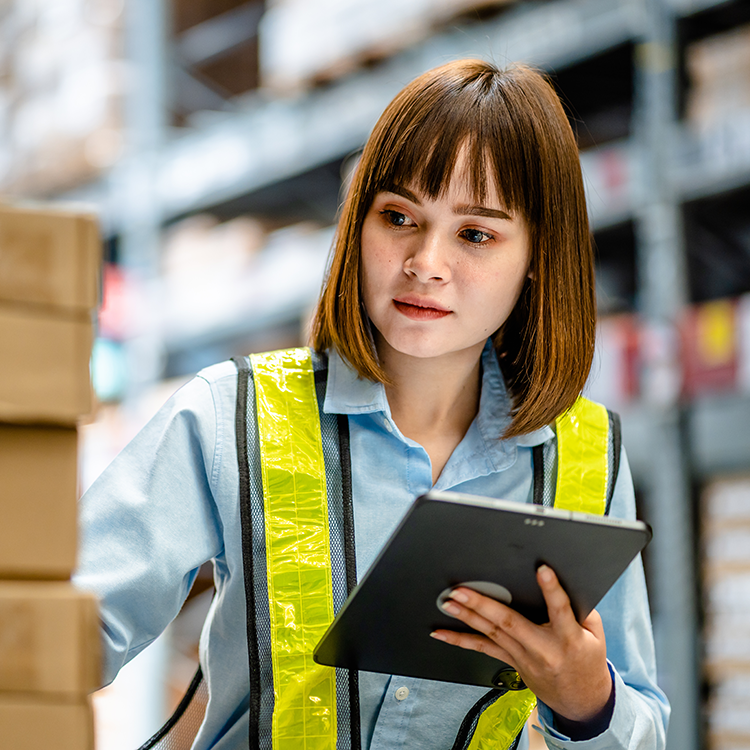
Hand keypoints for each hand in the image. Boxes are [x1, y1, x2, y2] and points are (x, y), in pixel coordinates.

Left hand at [430, 565, 612, 722]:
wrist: (581, 701)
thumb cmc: (587, 660)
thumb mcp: (595, 634)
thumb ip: (581, 608)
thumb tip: (564, 579)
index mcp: (568, 638)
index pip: (560, 610)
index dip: (551, 590)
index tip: (542, 570)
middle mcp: (542, 648)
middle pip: (510, 623)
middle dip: (483, 604)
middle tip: (462, 590)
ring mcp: (523, 657)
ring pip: (491, 634)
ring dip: (467, 617)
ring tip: (449, 602)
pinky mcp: (511, 662)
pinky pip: (483, 649)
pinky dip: (460, 641)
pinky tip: (442, 634)